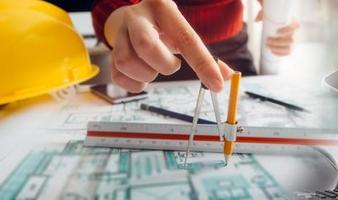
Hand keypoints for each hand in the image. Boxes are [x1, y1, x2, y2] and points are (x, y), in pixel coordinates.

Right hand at [104, 0, 232, 92]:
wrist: (131, 15)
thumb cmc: (163, 27)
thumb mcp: (183, 32)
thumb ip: (205, 55)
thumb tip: (227, 77)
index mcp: (163, 8)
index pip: (187, 39)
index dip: (203, 65)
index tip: (216, 85)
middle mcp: (137, 16)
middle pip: (146, 45)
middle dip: (163, 65)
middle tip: (172, 65)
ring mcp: (119, 32)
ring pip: (126, 62)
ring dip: (146, 75)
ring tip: (154, 68)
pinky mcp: (110, 50)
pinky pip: (116, 75)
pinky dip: (133, 85)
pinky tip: (142, 77)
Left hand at [256, 8, 299, 55]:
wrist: (280, 24)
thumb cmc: (276, 18)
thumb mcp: (270, 13)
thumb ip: (263, 14)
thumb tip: (256, 20)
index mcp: (293, 22)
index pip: (294, 26)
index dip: (287, 30)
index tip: (277, 31)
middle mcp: (296, 32)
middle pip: (290, 40)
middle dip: (278, 42)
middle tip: (267, 40)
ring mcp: (294, 40)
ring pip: (289, 48)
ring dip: (278, 49)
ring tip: (268, 46)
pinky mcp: (291, 46)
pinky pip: (288, 52)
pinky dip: (280, 53)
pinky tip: (272, 51)